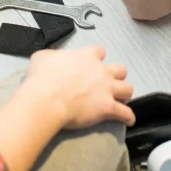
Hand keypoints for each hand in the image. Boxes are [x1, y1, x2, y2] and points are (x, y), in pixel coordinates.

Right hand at [20, 46, 134, 129]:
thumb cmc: (42, 78)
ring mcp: (107, 89)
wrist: (47, 99)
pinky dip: (128, 117)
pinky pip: (125, 112)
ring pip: (128, 88)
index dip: (97, 58)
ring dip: (125, 94)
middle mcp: (101, 70)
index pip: (99, 51)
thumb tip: (51, 58)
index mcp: (86, 56)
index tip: (92, 64)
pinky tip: (128, 120)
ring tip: (121, 99)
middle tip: (109, 83)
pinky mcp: (108, 107)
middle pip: (120, 69)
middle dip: (116, 76)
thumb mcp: (41, 58)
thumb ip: (51, 55)